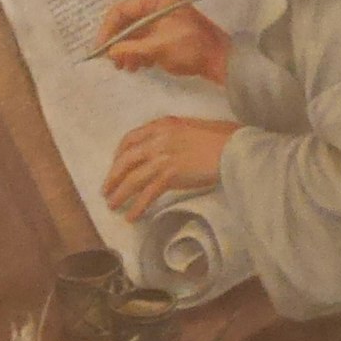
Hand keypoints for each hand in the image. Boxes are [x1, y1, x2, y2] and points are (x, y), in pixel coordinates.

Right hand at [94, 0, 227, 82]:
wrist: (221, 60)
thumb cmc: (190, 47)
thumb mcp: (157, 47)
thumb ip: (130, 49)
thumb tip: (109, 52)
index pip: (122, 10)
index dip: (108, 30)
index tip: (101, 49)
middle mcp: (156, 5)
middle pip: (127, 21)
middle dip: (118, 42)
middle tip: (112, 62)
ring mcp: (162, 19)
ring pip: (135, 33)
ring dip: (128, 50)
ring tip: (126, 68)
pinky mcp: (167, 32)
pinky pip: (145, 40)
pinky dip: (139, 53)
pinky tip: (138, 66)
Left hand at [104, 116, 239, 218]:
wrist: (233, 149)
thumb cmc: (221, 138)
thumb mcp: (191, 127)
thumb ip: (172, 135)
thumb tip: (163, 149)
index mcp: (161, 125)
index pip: (129, 139)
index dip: (118, 155)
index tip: (115, 166)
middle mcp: (157, 139)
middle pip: (125, 160)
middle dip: (113, 177)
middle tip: (106, 190)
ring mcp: (162, 156)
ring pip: (132, 178)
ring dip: (120, 194)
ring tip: (112, 205)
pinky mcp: (170, 174)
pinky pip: (148, 193)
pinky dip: (137, 206)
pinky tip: (132, 216)